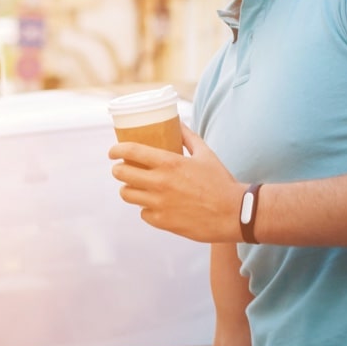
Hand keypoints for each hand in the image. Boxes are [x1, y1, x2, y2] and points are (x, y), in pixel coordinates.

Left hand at [109, 126, 241, 242]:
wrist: (234, 214)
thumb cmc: (221, 182)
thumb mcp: (206, 154)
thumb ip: (188, 137)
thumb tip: (178, 123)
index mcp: (169, 163)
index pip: (131, 152)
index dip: (116, 150)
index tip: (113, 151)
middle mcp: (160, 183)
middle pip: (121, 174)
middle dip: (119, 170)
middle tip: (123, 169)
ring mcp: (159, 204)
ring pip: (127, 194)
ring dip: (129, 189)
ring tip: (135, 187)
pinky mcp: (162, 221)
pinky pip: (143, 213)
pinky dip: (146, 208)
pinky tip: (155, 204)